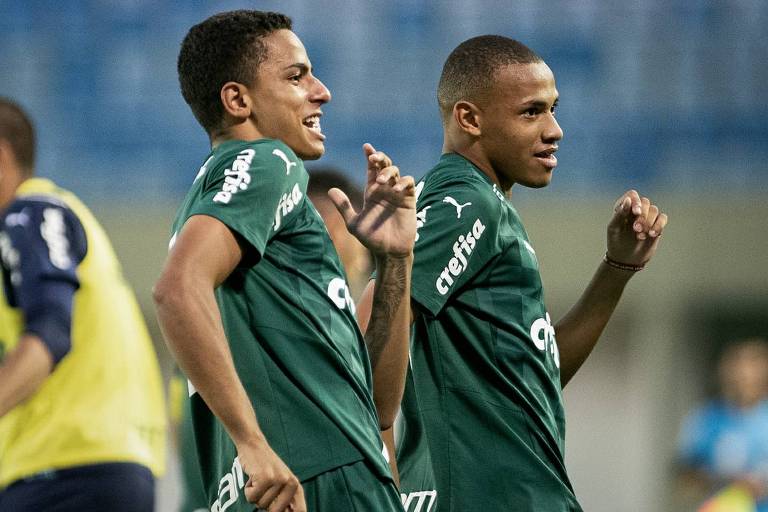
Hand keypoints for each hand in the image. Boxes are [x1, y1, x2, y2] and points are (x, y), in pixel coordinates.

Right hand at [239, 440, 305, 511]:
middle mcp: (290, 482)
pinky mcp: (265, 478)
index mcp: (295, 486)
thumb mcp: (280, 482)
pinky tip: (253, 478)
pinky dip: (248, 491)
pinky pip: (252, 498)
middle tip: (263, 489)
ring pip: (261, 505)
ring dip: (255, 495)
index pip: (299, 511)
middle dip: (264, 504)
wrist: (254, 445)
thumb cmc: (265, 466)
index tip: (278, 511)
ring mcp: (278, 480)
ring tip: (258, 480)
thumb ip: (284, 500)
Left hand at [328, 143, 415, 257]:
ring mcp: (397, 194)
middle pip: (384, 166)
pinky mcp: (409, 200)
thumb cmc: (372, 239)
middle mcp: (384, 190)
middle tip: (373, 158)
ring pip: (396, 172)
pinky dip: (403, 181)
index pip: (371, 170)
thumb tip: (330, 190)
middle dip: (380, 158)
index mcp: (371, 192)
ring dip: (388, 171)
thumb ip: (344, 207)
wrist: (389, 252)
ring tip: (381, 181)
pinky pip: (409, 183)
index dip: (370, 157)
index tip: (366, 147)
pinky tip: (395, 188)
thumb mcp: (354, 223)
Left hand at [606, 190, 667, 265]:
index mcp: (623, 208)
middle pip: (645, 202)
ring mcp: (647, 217)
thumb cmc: (616, 242)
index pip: (632, 195)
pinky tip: (652, 234)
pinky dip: (659, 225)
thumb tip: (629, 200)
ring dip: (648, 222)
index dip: (636, 201)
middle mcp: (636, 210)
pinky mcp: (656, 226)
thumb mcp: (614, 228)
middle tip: (636, 229)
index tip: (636, 212)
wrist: (625, 260)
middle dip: (642, 216)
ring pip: (654, 210)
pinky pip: (663, 218)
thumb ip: (619, 214)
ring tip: (640, 236)